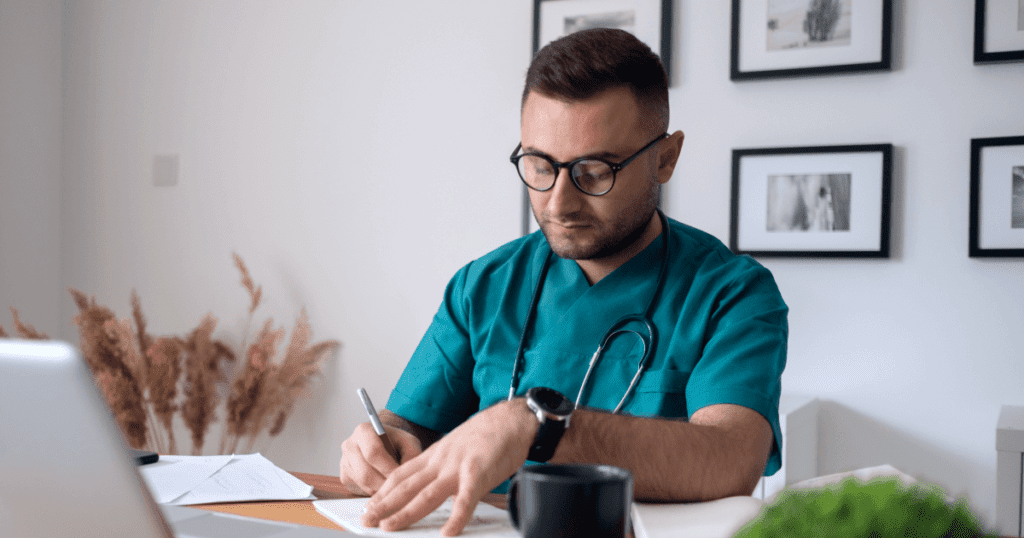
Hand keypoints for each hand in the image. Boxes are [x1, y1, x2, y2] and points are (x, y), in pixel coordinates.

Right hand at [339, 422, 423, 495]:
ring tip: (394, 486)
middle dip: (384, 484)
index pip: (373, 453)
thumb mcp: (409, 444)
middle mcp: (349, 445)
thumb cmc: (398, 443)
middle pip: (365, 473)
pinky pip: (359, 489)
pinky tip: (384, 485)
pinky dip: (374, 491)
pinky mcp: (344, 476)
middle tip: (399, 488)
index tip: (400, 477)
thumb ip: (410, 457)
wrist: (387, 444)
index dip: (388, 468)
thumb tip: (407, 476)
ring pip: (362, 484)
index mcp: (363, 430)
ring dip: (380, 489)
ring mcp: (344, 461)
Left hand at [360, 399, 536, 535]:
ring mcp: (458, 467)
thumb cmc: (487, 435)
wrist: (511, 419)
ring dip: (406, 513)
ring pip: (427, 495)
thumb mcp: (455, 446)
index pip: (401, 475)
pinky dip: (456, 518)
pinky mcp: (479, 474)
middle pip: (406, 486)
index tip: (369, 505)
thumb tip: (432, 487)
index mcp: (435, 455)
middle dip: (384, 505)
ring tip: (389, 527)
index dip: (383, 491)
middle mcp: (441, 461)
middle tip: (367, 520)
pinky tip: (447, 533)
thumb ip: (442, 466)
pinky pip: (465, 500)